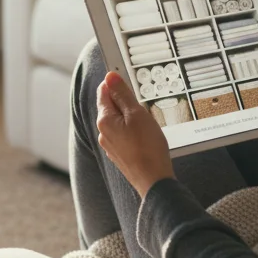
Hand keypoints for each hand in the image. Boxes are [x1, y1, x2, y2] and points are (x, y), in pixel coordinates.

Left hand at [96, 71, 174, 197]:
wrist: (154, 180)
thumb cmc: (148, 148)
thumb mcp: (137, 114)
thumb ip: (122, 94)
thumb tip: (110, 76)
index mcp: (104, 120)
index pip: (103, 91)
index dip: (115, 83)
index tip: (127, 79)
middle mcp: (103, 132)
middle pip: (110, 106)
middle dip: (124, 100)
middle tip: (142, 103)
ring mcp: (111, 145)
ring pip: (117, 121)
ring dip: (129, 116)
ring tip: (146, 121)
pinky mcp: (120, 154)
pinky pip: (123, 134)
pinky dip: (132, 130)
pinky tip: (145, 135)